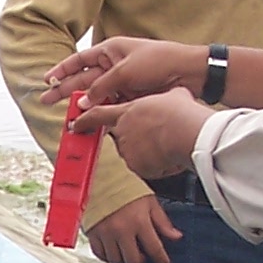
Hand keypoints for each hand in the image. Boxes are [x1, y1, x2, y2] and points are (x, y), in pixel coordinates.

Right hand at [42, 37, 203, 108]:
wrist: (188, 73)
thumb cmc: (159, 61)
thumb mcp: (125, 71)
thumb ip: (101, 87)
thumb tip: (83, 102)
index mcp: (110, 51)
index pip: (79, 59)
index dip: (62, 69)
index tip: (47, 80)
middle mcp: (113, 66)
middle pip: (83, 79)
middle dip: (64, 90)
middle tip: (47, 101)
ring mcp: (121, 83)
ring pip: (95, 95)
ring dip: (81, 105)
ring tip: (67, 116)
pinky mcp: (130, 97)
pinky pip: (109, 105)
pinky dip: (99, 112)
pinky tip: (89, 120)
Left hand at [74, 88, 216, 182]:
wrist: (187, 133)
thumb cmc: (181, 113)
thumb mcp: (172, 95)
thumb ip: (163, 99)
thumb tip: (172, 96)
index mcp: (127, 112)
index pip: (98, 115)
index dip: (84, 120)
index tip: (75, 125)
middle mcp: (123, 131)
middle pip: (122, 138)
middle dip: (135, 139)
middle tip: (153, 137)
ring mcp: (128, 150)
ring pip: (134, 153)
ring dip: (147, 152)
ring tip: (166, 145)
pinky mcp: (137, 166)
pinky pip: (145, 167)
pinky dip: (155, 165)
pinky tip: (168, 156)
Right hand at [85, 193, 182, 262]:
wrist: (102, 177)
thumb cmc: (126, 187)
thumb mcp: (150, 201)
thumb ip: (162, 222)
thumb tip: (176, 236)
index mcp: (139, 221)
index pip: (154, 249)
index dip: (161, 259)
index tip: (163, 262)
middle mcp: (122, 230)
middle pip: (133, 260)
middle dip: (140, 260)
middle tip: (142, 254)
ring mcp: (105, 233)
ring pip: (116, 259)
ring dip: (123, 257)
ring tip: (127, 249)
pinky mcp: (92, 233)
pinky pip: (99, 253)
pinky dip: (107, 255)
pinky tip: (112, 249)